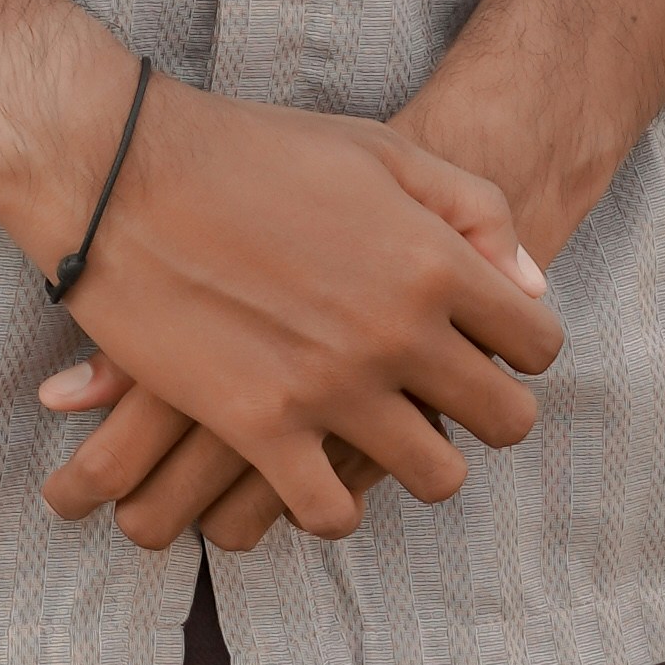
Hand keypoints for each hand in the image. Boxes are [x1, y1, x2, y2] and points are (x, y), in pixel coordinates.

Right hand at [32, 87, 558, 552]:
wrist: (125, 172)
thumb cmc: (256, 150)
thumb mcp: (382, 150)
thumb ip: (473, 209)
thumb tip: (533, 286)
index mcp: (433, 259)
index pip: (538, 343)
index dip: (522, 351)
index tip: (487, 349)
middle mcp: (398, 330)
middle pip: (505, 421)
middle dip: (487, 415)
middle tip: (446, 403)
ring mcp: (332, 385)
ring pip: (435, 478)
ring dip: (418, 464)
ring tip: (387, 440)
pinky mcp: (261, 427)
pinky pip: (333, 514)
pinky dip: (332, 506)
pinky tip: (316, 472)